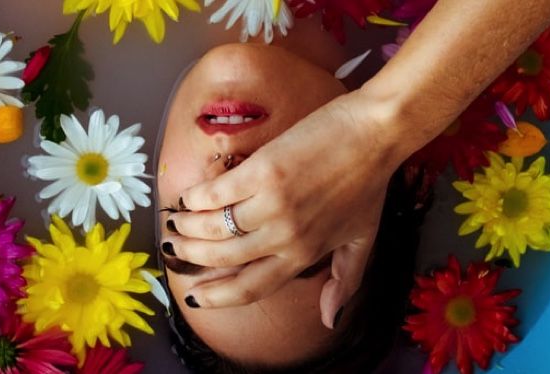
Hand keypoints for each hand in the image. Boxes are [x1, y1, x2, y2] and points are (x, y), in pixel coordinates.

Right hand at [163, 89, 404, 327]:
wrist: (374, 134)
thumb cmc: (368, 185)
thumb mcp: (362, 241)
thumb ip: (345, 280)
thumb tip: (331, 320)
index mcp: (304, 255)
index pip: (250, 288)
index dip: (216, 296)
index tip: (194, 295)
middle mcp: (284, 236)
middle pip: (222, 258)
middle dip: (191, 257)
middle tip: (175, 248)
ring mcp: (272, 204)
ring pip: (213, 228)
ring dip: (186, 228)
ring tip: (175, 223)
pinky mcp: (262, 172)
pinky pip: (215, 194)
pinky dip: (194, 198)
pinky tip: (187, 197)